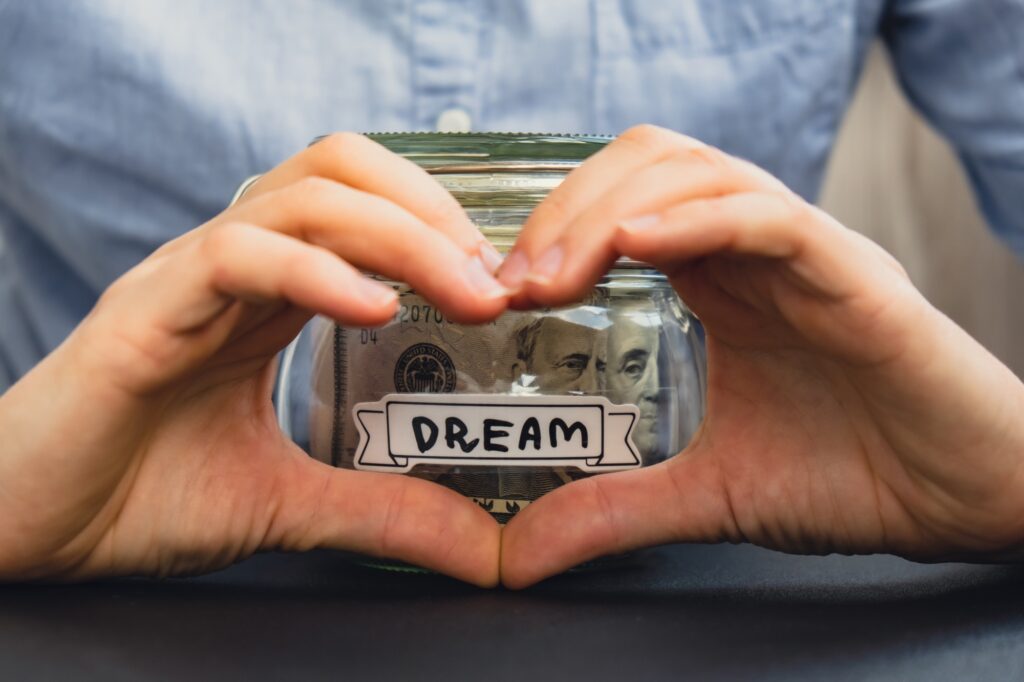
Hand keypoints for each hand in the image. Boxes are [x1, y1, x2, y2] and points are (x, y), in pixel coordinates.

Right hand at [0, 133, 508, 584]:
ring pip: (301, 196)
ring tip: (463, 289)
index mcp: (268, 294)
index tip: (501, 287)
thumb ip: (382, 512)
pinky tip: (374, 309)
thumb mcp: (289, 501)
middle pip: (342, 174)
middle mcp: (234, 269)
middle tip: (496, 281)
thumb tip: (481, 549)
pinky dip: (315, 270)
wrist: (27, 530)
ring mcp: (188, 279)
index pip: (362, 207)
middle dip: (434, 213)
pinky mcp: (145, 312)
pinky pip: (235, 255)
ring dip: (400, 232)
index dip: (440, 229)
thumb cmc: (137, 496)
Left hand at [499, 125, 1023, 587]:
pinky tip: (640, 244)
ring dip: (613, 207)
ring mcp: (802, 255)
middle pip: (646, 168)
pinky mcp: (851, 274)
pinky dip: (701, 218)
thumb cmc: (852, 476)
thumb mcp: (707, 494)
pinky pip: (771, 216)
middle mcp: (753, 253)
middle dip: (564, 210)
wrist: (961, 499)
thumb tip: (521, 555)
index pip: (622, 207)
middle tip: (514, 279)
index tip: (499, 291)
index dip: (550, 233)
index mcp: (719, 283)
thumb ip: (616, 510)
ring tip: (558, 268)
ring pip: (699, 171)